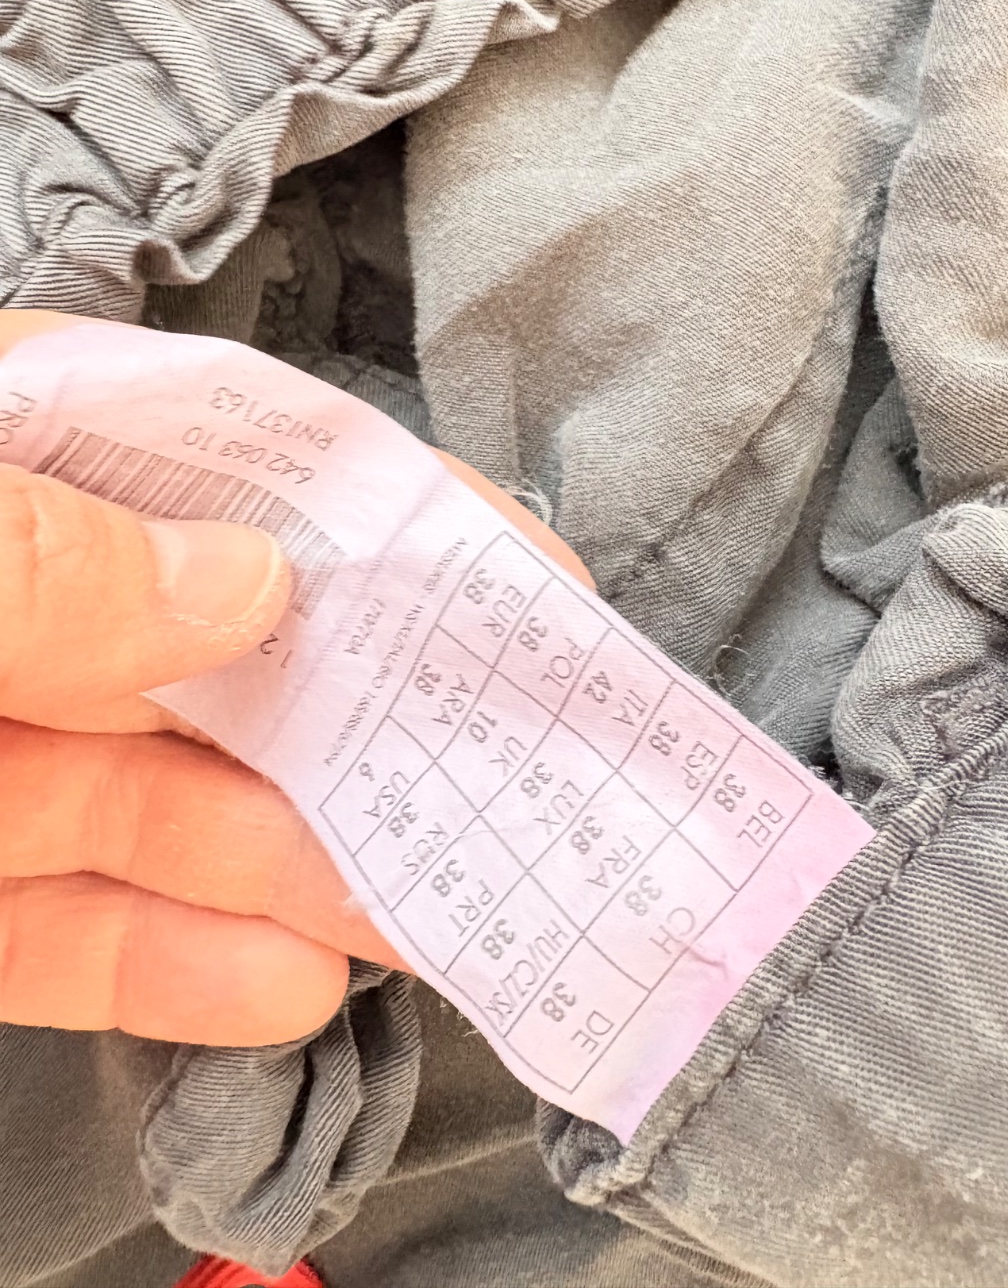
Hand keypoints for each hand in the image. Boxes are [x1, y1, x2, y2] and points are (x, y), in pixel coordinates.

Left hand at [0, 312, 588, 1048]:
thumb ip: (47, 553)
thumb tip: (254, 583)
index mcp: (3, 452)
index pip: (223, 453)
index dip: (383, 508)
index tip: (526, 581)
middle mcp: (7, 602)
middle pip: (223, 647)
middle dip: (372, 716)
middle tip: (520, 778)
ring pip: (158, 800)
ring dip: (302, 860)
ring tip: (436, 910)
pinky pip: (53, 927)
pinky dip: (164, 962)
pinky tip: (284, 985)